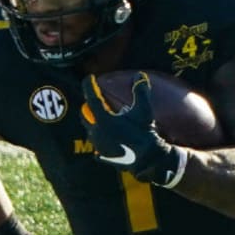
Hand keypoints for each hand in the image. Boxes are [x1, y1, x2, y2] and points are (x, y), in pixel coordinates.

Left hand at [81, 72, 185, 187]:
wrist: (148, 160)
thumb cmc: (145, 133)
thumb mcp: (144, 111)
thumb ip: (140, 91)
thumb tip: (139, 75)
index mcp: (103, 120)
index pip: (91, 98)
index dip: (89, 86)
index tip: (89, 77)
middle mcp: (96, 133)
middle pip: (85, 116)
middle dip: (89, 107)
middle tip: (94, 99)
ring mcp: (98, 146)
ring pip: (91, 131)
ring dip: (96, 123)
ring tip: (105, 118)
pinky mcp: (102, 156)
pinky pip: (98, 146)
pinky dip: (101, 140)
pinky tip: (105, 141)